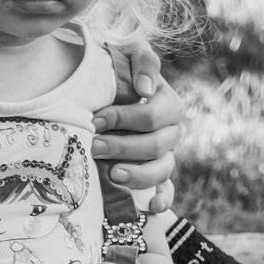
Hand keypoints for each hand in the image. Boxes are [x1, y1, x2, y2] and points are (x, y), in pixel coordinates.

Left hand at [93, 39, 183, 213]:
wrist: (101, 92)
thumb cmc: (115, 72)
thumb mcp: (128, 54)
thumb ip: (142, 62)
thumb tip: (145, 89)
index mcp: (168, 104)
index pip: (153, 116)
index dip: (124, 119)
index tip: (95, 120)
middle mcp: (170, 132)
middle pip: (156, 146)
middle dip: (122, 147)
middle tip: (93, 146)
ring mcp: (164, 156)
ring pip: (162, 171)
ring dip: (137, 175)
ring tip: (112, 174)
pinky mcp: (156, 177)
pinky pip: (167, 193)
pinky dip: (162, 202)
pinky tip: (150, 209)